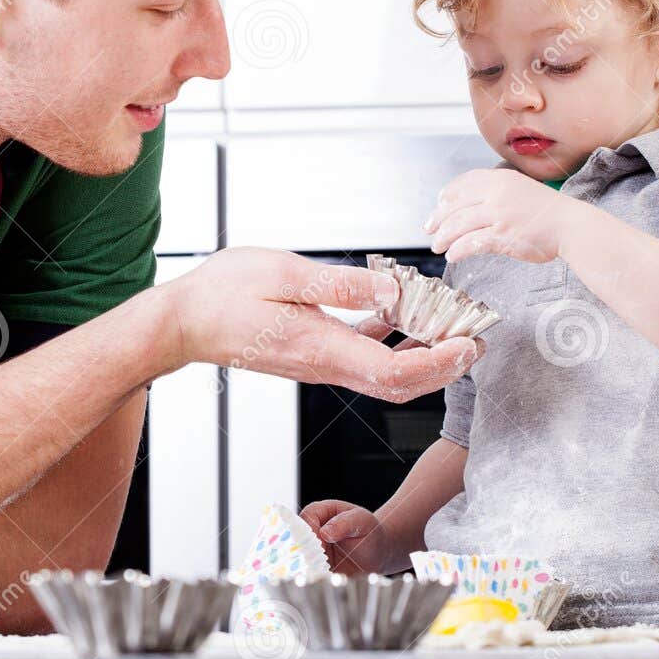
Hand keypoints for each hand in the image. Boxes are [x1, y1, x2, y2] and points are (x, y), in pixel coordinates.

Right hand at [164, 247, 480, 403]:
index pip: (396, 373)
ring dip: (422, 356)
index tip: (469, 343)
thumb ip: (342, 285)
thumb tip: (394, 289)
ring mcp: (318, 364)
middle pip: (399, 385)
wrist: (183, 323)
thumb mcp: (285, 273)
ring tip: (448, 325)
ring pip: (384, 375)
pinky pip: (362, 358)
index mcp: (321, 347)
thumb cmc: (223, 295)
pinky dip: (391, 342)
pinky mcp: (311, 355)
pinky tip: (399, 315)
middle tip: (474, 339)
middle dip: (444, 366)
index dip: (441, 363)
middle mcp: (325, 365)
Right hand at [299, 499, 390, 574]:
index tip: (321, 543)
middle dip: (306, 549)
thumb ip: (344, 523)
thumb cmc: (370, 533)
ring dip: (308, 564)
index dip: (311, 530)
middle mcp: (312, 529)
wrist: (378, 554)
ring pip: (300, 555)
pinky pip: (307, 571)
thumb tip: (324, 532)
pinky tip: (322, 580)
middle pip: (298, 537)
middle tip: (320, 561)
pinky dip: (312, 576)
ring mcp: (312, 549)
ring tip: (323, 572)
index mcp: (321, 512)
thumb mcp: (362, 522)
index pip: (308, 517)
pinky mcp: (315, 566)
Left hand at [425, 169, 581, 262]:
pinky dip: (458, 250)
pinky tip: (453, 255)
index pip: (462, 184)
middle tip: (428, 230)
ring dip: (443, 237)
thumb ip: (496, 192)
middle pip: (454, 205)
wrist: (571, 225)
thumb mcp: (519, 189)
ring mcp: (499, 214)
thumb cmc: (546, 212)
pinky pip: (471, 243)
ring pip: (458, 225)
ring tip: (437, 246)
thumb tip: (468, 203)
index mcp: (499, 179)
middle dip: (437, 219)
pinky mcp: (502, 235)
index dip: (446, 196)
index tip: (438, 206)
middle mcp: (496, 193)